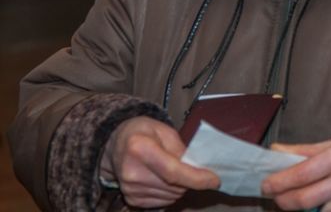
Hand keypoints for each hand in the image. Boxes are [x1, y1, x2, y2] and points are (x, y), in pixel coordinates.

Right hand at [99, 116, 219, 208]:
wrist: (115, 145)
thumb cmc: (142, 132)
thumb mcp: (163, 129)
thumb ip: (180, 148)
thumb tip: (197, 167)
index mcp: (140, 148)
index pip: (173, 171)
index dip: (197, 178)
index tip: (214, 179)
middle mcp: (133, 172)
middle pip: (174, 186)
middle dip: (191, 179)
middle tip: (192, 166)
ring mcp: (131, 189)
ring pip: (171, 196)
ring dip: (181, 186)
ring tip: (175, 169)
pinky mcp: (132, 199)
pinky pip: (163, 201)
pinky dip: (170, 191)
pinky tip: (165, 178)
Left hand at [261, 137, 330, 211]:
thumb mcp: (330, 144)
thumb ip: (301, 150)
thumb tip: (273, 151)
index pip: (302, 173)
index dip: (280, 182)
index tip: (265, 185)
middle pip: (306, 199)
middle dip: (284, 201)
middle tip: (275, 197)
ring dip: (301, 211)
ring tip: (294, 202)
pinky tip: (315, 208)